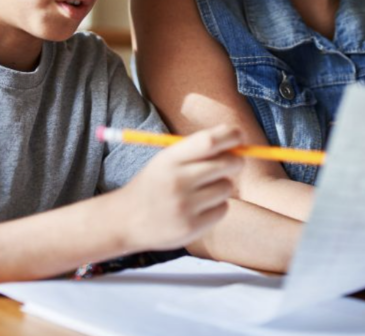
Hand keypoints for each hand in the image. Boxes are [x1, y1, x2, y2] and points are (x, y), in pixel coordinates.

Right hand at [118, 125, 243, 251]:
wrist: (125, 220)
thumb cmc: (154, 184)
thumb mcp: (166, 160)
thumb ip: (196, 150)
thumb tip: (236, 139)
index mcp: (169, 159)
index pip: (208, 141)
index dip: (230, 135)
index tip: (239, 135)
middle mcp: (177, 181)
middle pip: (226, 163)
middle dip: (235, 160)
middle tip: (233, 162)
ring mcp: (184, 206)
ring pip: (226, 187)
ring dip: (223, 185)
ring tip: (204, 190)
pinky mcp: (191, 228)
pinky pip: (223, 209)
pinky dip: (217, 206)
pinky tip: (200, 207)